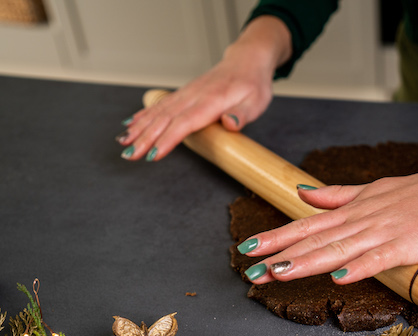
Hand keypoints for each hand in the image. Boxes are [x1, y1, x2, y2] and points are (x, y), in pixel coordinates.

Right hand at [116, 16, 291, 161]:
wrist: (246, 61)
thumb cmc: (253, 84)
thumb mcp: (256, 101)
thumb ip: (242, 114)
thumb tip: (230, 124)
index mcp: (211, 101)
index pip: (185, 123)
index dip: (168, 139)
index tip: (154, 154)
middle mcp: (194, 96)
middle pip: (165, 119)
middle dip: (145, 138)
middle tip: (130, 155)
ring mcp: (186, 94)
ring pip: (158, 112)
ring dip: (139, 128)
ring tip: (123, 143)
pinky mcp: (183, 94)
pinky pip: (160, 105)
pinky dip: (143, 115)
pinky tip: (130, 125)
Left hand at [238, 118, 417, 284]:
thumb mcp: (372, 191)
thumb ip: (337, 196)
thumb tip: (302, 193)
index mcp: (352, 210)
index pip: (308, 225)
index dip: (278, 236)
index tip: (248, 247)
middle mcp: (361, 220)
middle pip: (315, 239)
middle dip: (280, 254)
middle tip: (247, 268)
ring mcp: (383, 232)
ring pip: (339, 249)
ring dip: (307, 261)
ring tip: (277, 273)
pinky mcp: (407, 244)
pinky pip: (380, 258)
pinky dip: (359, 267)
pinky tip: (339, 277)